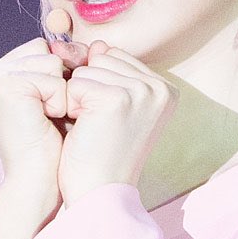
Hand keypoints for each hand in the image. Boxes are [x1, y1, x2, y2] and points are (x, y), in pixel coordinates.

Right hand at [0, 29, 84, 223]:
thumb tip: (83, 32)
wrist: (39, 183)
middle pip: (44, 50)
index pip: (39, 50)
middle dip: (60, 82)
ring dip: (61, 93)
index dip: (59, 76)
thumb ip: (55, 64)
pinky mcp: (3, 84)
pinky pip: (53, 76)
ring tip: (45, 121)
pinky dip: (60, 101)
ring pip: (51, 61)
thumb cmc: (51, 146)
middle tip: (47, 118)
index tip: (49, 111)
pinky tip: (45, 122)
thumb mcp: (50, 98)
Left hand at [43, 9, 177, 207]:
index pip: (114, 57)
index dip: (98, 85)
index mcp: (166, 89)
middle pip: (101, 58)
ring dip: (79, 99)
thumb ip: (111, 73)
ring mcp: (142, 91)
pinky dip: (71, 107)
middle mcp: (160, 88)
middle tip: (100, 127)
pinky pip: (75, 83)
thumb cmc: (102, 154)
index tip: (108, 119)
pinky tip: (85, 131)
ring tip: (94, 129)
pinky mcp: (118, 98)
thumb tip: (96, 44)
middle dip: (89, 90)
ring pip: (86, 69)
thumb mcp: (116, 108)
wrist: (99, 194)